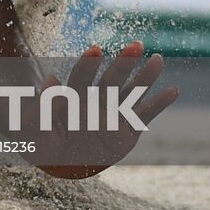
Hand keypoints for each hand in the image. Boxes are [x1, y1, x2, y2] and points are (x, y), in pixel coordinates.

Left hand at [34, 41, 179, 178]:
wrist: (58, 164)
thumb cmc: (42, 143)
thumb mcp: (35, 126)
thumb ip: (44, 104)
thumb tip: (50, 78)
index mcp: (73, 97)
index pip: (81, 77)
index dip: (88, 64)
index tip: (96, 50)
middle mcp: (95, 102)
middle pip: (111, 79)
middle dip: (123, 63)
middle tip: (136, 45)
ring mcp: (113, 115)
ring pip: (131, 92)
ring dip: (145, 77)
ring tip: (158, 59)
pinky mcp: (127, 131)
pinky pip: (144, 115)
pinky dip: (158, 103)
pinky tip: (173, 90)